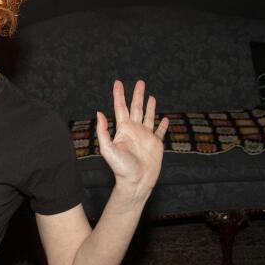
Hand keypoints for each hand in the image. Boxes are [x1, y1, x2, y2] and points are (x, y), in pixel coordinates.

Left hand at [96, 80, 168, 197]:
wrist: (136, 182)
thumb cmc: (120, 168)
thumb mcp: (108, 149)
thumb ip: (103, 131)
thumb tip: (99, 113)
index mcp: (123, 129)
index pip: (120, 107)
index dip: (119, 95)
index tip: (118, 82)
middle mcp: (134, 130)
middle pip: (136, 107)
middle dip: (137, 95)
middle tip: (140, 82)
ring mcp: (146, 136)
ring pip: (148, 116)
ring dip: (150, 106)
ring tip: (151, 96)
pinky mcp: (156, 144)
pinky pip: (160, 132)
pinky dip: (163, 125)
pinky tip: (165, 118)